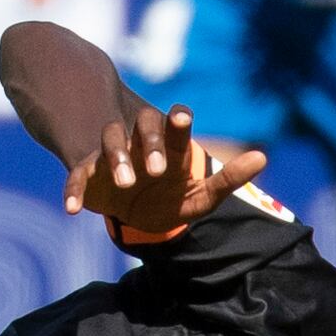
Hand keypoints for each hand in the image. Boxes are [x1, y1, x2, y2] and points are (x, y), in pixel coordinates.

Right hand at [62, 101, 265, 239]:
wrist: (140, 216)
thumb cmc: (174, 199)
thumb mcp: (203, 196)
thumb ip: (229, 178)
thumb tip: (262, 157)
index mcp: (170, 145)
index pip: (174, 123)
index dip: (177, 119)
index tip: (180, 119)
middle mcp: (140, 143)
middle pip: (142, 125)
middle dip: (149, 142)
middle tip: (157, 170)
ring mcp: (114, 158)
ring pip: (109, 141)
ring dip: (116, 157)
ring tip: (127, 183)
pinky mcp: (90, 176)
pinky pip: (77, 177)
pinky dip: (74, 190)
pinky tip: (73, 210)